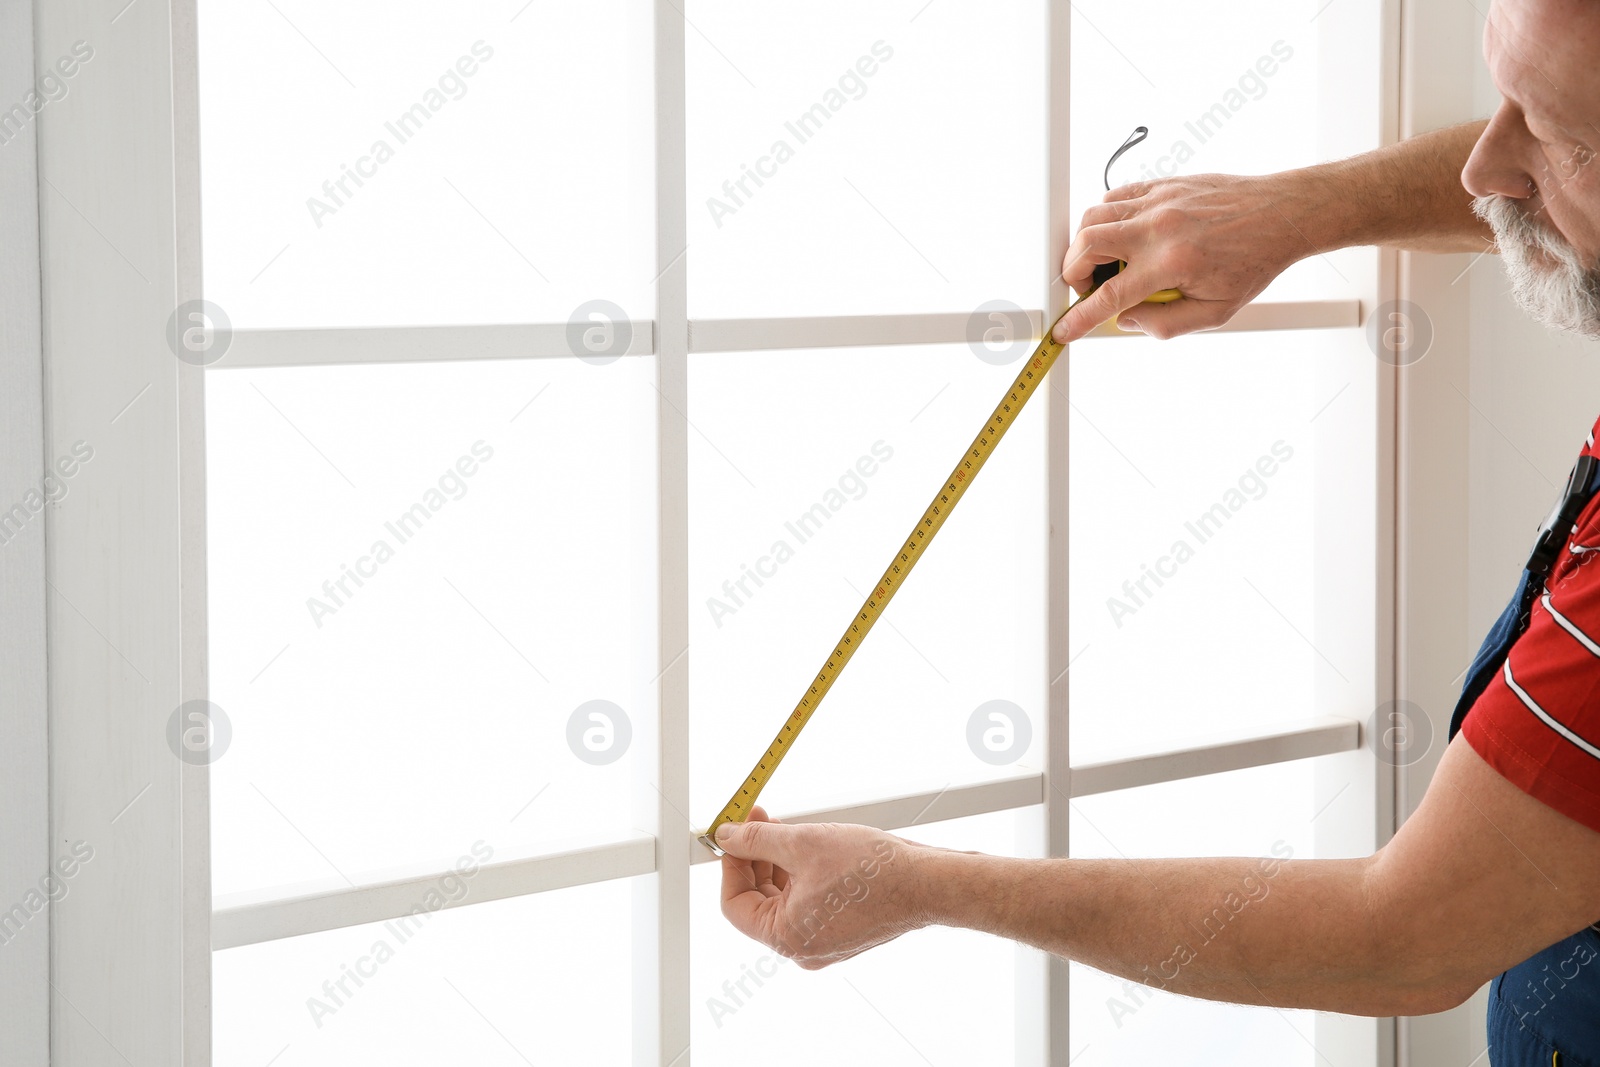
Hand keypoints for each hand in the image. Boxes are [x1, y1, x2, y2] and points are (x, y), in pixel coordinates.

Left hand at [717, 807, 930, 968]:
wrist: (926, 882)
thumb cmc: (873, 872)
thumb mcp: (803, 844)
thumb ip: (757, 841)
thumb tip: (728, 837)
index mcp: (786, 939)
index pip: (734, 904)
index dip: (730, 865)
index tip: (732, 836)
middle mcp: (803, 949)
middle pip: (759, 901)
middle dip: (755, 858)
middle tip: (755, 821)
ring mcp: (824, 942)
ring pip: (784, 898)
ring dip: (778, 862)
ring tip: (782, 827)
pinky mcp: (842, 930)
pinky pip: (808, 901)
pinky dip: (800, 874)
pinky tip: (805, 845)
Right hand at [1053, 171, 1319, 342]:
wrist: (1282, 214)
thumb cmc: (1254, 261)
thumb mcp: (1217, 313)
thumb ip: (1166, 324)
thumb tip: (1128, 321)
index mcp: (1172, 264)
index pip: (1110, 297)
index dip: (1080, 317)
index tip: (1064, 329)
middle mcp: (1159, 228)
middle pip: (1086, 246)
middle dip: (1073, 274)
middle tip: (1086, 289)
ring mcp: (1158, 202)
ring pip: (1093, 217)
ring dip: (1085, 244)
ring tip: (1102, 263)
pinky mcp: (1162, 184)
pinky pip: (1114, 196)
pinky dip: (1105, 217)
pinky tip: (1120, 236)